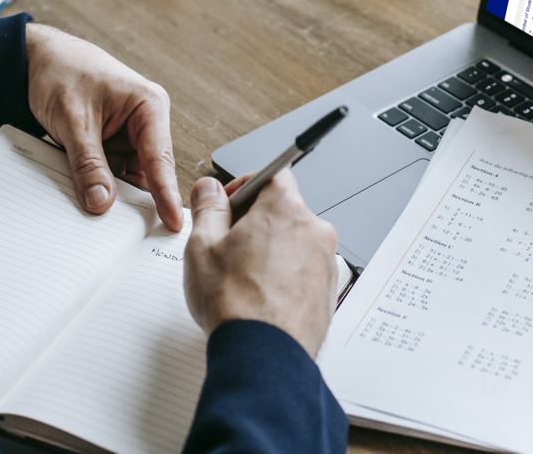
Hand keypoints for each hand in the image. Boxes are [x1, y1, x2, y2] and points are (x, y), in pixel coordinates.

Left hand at [25, 23, 181, 230]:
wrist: (33, 59)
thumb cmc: (61, 72)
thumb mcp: (73, 121)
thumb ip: (89, 164)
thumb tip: (102, 202)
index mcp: (149, 106)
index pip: (160, 158)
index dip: (166, 193)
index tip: (172, 223)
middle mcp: (145, 122)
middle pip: (147, 172)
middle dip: (134, 199)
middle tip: (128, 233)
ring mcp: (128, 134)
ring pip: (126, 176)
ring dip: (112, 192)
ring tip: (97, 212)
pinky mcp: (111, 143)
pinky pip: (109, 172)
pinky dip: (98, 184)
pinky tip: (87, 196)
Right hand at [184, 170, 338, 356]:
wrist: (264, 356)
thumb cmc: (235, 304)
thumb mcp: (203, 246)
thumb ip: (208, 208)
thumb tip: (209, 189)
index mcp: (286, 210)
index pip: (272, 175)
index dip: (246, 184)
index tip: (228, 202)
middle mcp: (315, 230)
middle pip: (284, 210)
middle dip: (255, 221)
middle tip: (227, 244)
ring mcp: (326, 262)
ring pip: (294, 242)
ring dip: (271, 250)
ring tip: (243, 278)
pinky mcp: (329, 291)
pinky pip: (304, 270)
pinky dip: (285, 275)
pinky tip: (261, 296)